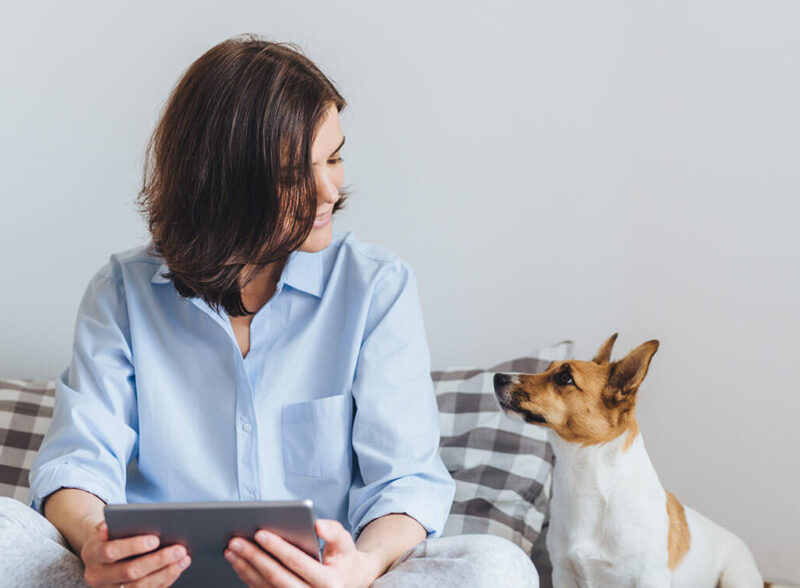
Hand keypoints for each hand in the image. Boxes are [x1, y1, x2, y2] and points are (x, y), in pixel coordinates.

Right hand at [80, 519, 191, 586]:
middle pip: (129, 572)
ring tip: (184, 558)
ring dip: (165, 572)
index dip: (133, 546)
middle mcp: (97, 577)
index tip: (156, 539)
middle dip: (157, 560)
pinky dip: (164, 580)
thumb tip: (117, 524)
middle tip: (179, 549)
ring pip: (140, 587)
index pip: (110, 551)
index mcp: (91, 555)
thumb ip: (113, 523)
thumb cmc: (110, 534)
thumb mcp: (107, 525)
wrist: (99, 551)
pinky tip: (177, 568)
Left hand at [224, 518, 379, 587]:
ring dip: (245, 568)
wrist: (346, 582)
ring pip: (266, 587)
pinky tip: (238, 562)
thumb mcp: (345, 542)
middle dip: (254, 558)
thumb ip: (333, 531)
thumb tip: (317, 525)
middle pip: (277, 578)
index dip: (278, 548)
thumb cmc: (342, 558)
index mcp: (329, 582)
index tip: (260, 532)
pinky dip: (248, 577)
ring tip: (231, 549)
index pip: (298, 563)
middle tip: (236, 541)